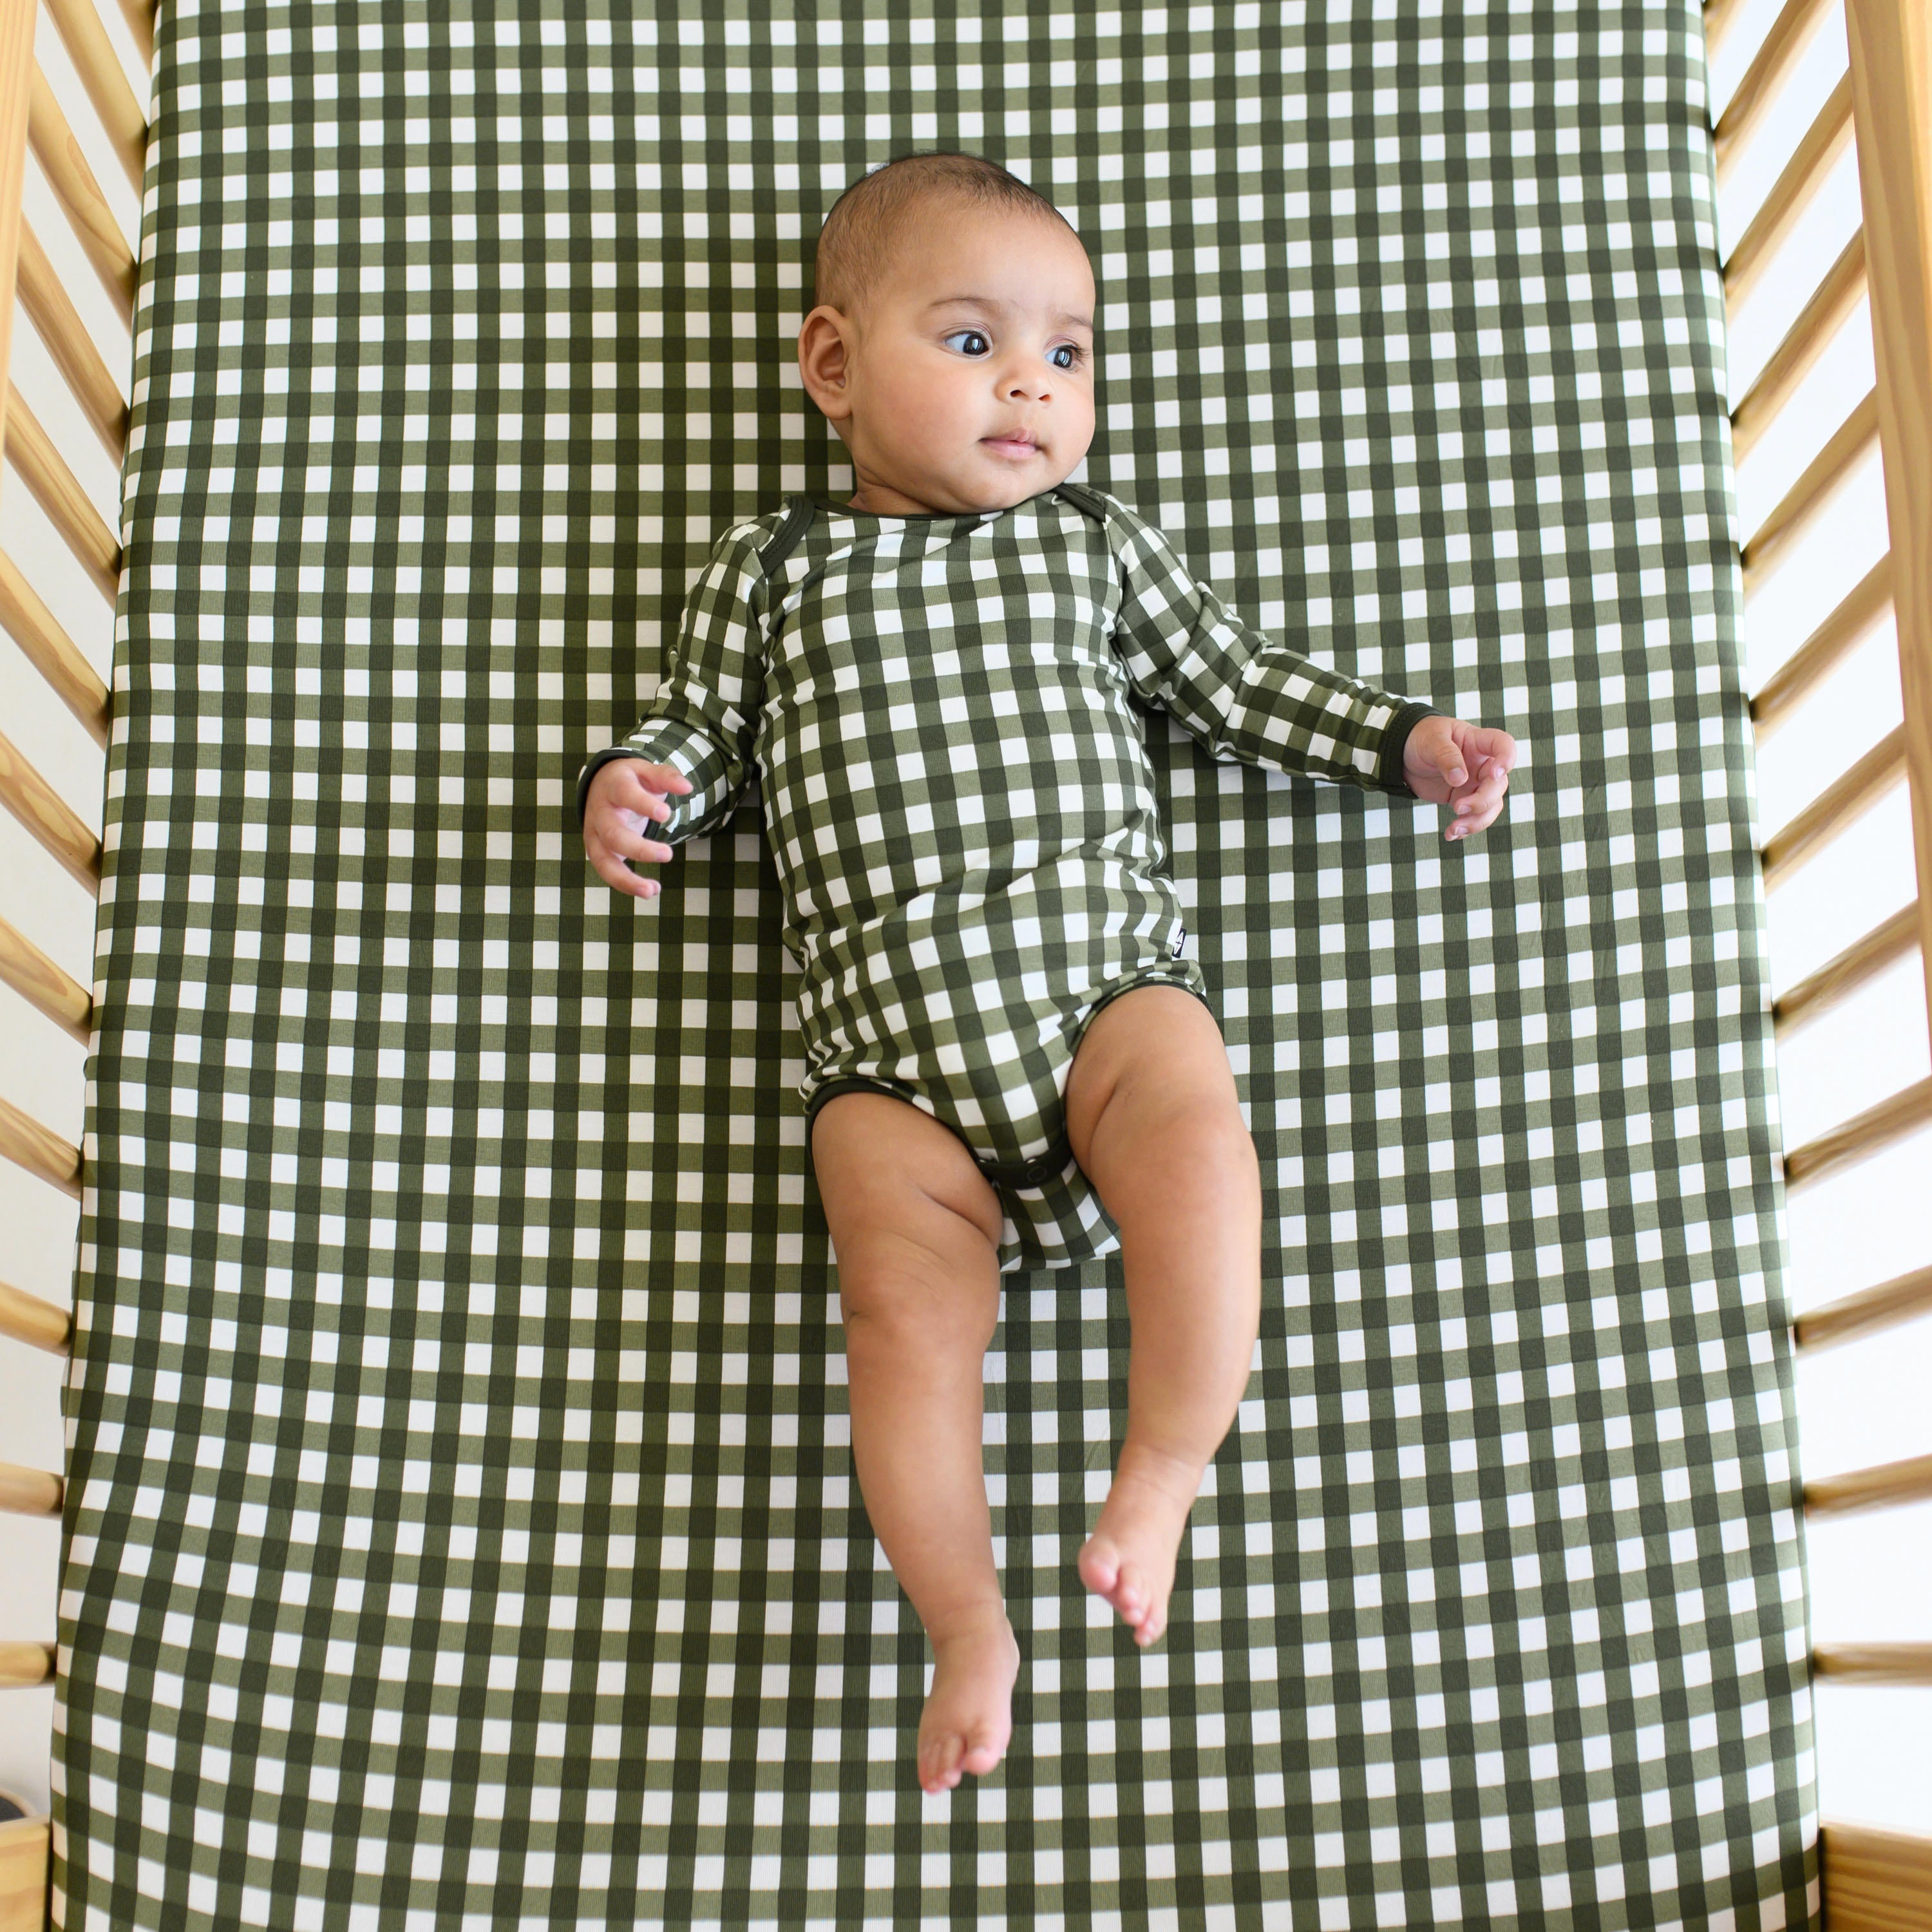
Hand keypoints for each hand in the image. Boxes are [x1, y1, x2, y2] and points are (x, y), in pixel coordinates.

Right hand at [583, 757, 693, 899]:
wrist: (600, 785)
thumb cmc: (630, 780)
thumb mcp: (647, 771)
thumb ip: (667, 777)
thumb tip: (687, 787)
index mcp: (613, 786)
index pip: (625, 794)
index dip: (643, 805)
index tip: (666, 814)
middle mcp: (599, 812)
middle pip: (612, 833)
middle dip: (639, 848)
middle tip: (668, 854)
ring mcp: (594, 834)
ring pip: (603, 860)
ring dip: (626, 879)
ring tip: (652, 890)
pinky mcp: (596, 851)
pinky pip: (607, 872)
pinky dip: (626, 885)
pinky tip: (651, 890)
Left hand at [1402, 715, 1517, 840]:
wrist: (1404, 756)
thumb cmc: (1422, 738)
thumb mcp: (1431, 741)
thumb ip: (1447, 756)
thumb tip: (1460, 779)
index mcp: (1478, 742)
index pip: (1504, 745)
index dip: (1507, 759)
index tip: (1495, 774)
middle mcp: (1482, 764)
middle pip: (1498, 785)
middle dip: (1483, 801)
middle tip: (1458, 808)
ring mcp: (1475, 783)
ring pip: (1491, 806)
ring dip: (1477, 821)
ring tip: (1454, 829)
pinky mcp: (1464, 799)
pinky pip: (1474, 816)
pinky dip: (1466, 828)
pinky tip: (1451, 833)